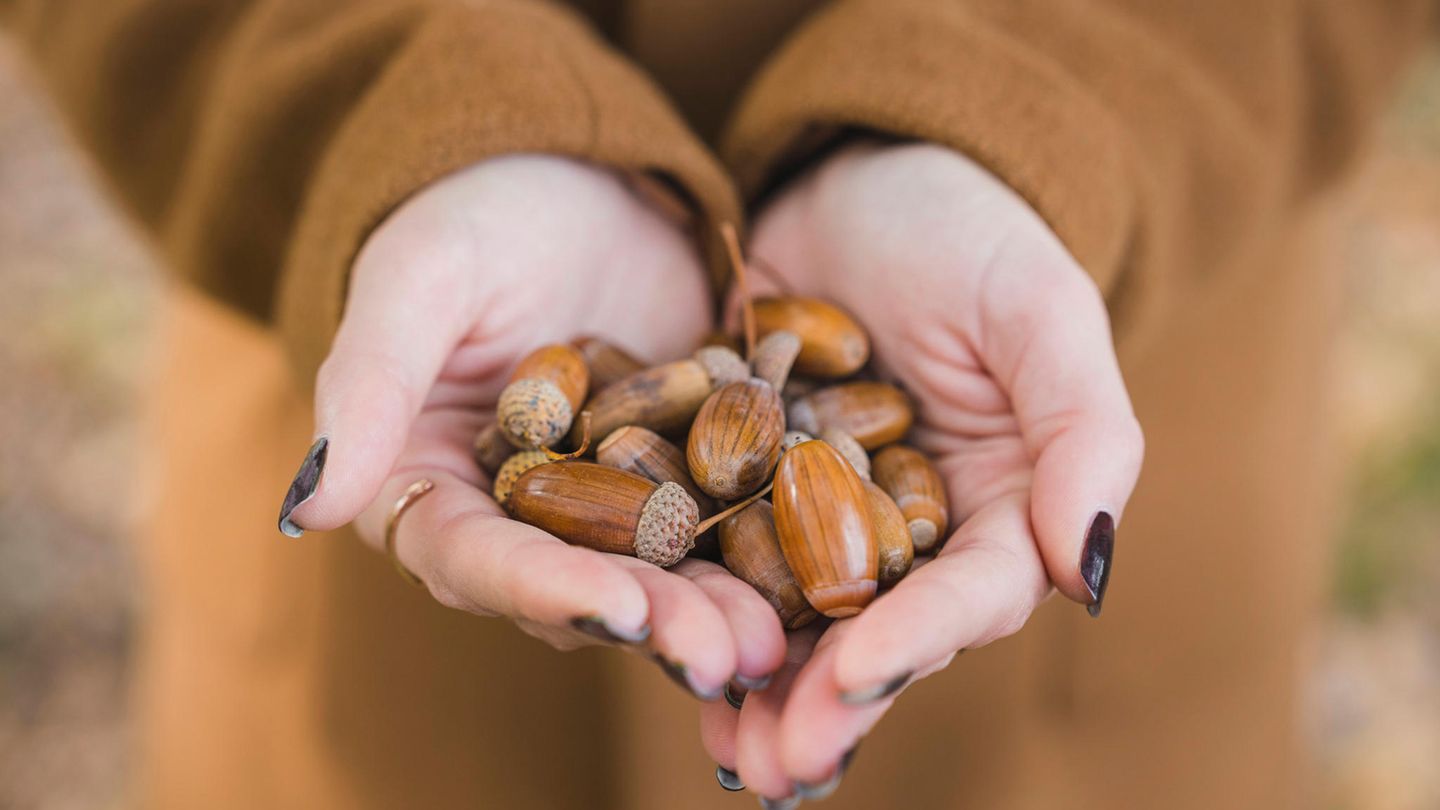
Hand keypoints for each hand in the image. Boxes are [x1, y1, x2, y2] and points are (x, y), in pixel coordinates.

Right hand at [279, 155, 784, 697]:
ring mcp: (607, 501)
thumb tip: (308, 510)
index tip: (615, 612)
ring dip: (716, 610)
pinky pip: (725, 520)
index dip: (542, 590)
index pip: (476, 557)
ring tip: (779, 639)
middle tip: (723, 657)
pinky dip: (765, 549)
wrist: (578, 173)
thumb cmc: (476, 212)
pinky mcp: (683, 474)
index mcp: (430, 484)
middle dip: (652, 624)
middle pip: (577, 587)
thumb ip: (368, 385)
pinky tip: (820, 572)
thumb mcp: (420, 280)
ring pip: (659, 572)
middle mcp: (517, 514)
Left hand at [702, 141, 1143, 798]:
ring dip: (761, 690)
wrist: (859, 177)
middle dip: (830, 700)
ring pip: (799, 622)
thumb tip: (1085, 573)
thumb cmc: (968, 231)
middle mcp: (915, 532)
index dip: (915, 639)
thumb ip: (1082, 435)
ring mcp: (824, 518)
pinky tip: (661, 658)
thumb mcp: (1039, 309)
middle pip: (879, 631)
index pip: (969, 592)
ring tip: (725, 753)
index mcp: (1000, 505)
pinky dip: (698, 611)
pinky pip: (722, 558)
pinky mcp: (747, 488)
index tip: (855, 677)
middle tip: (775, 764)